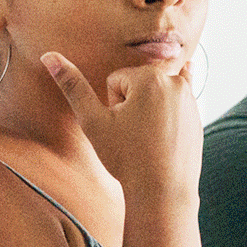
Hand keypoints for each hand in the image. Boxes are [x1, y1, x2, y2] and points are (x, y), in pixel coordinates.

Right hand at [41, 52, 200, 196]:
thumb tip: (49, 55)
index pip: (116, 81)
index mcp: (149, 77)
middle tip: (134, 135)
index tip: (120, 126)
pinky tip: (188, 69)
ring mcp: (190, 99)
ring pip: (153, 96)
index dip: (111, 105)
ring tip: (149, 138)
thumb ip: (72, 85)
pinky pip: (178, 101)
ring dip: (147, 112)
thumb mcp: (93, 121)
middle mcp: (174, 82)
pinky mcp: (197, 115)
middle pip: (136, 86)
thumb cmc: (127, 157)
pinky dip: (174, 101)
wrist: (162, 191)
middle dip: (130, 107)